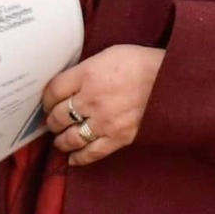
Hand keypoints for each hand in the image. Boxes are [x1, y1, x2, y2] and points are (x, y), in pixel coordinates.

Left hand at [42, 44, 163, 166]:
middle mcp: (91, 100)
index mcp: (86, 75)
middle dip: (51, 120)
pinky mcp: (118, 138)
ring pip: (70, 137)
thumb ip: (84, 70)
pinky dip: (78, 158)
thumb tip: (67, 83)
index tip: (47, 102)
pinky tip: (72, 158)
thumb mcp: (106, 55)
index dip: (45, 98)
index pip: (53, 91)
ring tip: (60, 138)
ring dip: (60, 140)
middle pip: (57, 116)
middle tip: (51, 121)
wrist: (169, 80)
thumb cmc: (138, 63)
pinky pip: (92, 153)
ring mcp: (104, 121)